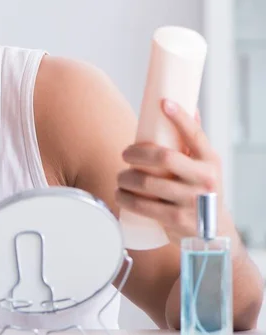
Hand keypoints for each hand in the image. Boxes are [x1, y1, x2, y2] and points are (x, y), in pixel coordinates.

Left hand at [115, 99, 235, 244]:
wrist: (214, 232)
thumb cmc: (202, 191)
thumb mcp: (205, 166)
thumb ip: (193, 140)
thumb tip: (184, 103)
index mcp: (211, 162)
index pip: (195, 135)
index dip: (180, 117)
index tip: (163, 103)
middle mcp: (204, 180)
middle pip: (164, 157)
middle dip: (136, 153)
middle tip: (125, 154)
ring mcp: (191, 201)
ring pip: (147, 183)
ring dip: (125, 178)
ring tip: (121, 177)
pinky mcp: (176, 219)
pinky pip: (142, 206)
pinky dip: (125, 199)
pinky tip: (120, 194)